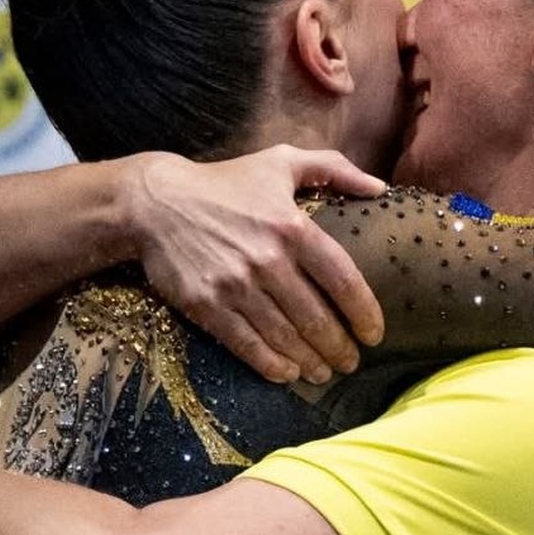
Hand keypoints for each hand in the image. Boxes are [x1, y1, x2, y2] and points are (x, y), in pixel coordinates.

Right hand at [126, 146, 386, 383]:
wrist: (155, 204)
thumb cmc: (224, 182)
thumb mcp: (280, 161)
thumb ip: (334, 168)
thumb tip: (379, 187)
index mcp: (292, 227)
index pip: (342, 279)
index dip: (364, 312)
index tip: (374, 333)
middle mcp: (267, 260)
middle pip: (316, 318)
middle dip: (339, 347)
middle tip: (351, 362)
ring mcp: (236, 287)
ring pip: (284, 337)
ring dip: (310, 361)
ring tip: (323, 372)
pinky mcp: (207, 305)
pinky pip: (247, 345)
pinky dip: (271, 365)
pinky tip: (287, 373)